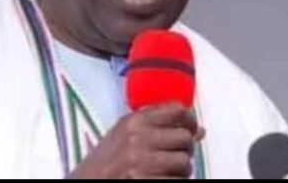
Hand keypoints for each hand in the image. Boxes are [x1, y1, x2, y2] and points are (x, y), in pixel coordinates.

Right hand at [68, 103, 204, 178]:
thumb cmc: (105, 162)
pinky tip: (162, 179)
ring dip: (181, 170)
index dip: (190, 120)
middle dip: (185, 149)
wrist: (88, 182)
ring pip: (184, 162)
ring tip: (166, 171)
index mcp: (134, 121)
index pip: (177, 111)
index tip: (191, 128)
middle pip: (185, 137)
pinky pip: (177, 181)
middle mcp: (138, 138)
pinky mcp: (145, 181)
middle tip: (176, 155)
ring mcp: (142, 162)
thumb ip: (158, 126)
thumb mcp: (125, 134)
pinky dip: (174, 181)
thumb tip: (199, 130)